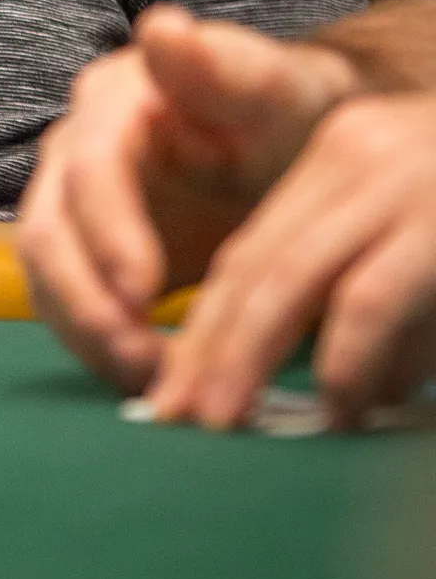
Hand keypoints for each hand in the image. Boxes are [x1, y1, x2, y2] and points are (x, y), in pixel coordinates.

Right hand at [17, 4, 353, 388]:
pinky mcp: (81, 250)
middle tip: (145, 363)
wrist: (283, 148)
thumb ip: (224, 64)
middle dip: (87, 302)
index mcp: (115, 100)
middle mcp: (74, 147)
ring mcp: (69, 200)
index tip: (145, 294)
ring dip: (86, 334)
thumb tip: (164, 28)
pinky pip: (64, 303)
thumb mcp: (274, 85)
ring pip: (45, 274)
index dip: (109, 233)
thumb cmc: (285, 114)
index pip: (92, 169)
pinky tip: (149, 377)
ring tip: (151, 381)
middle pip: (48, 230)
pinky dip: (96, 346)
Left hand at [149, 92, 435, 427]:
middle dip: (208, 351)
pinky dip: (345, 358)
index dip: (203, 327)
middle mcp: (360, 153)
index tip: (168, 395)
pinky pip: (371, 294)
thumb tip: (335, 393)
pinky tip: (339, 407)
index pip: (248, 250)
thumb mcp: (421, 234)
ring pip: (293, 277)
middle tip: (176, 425)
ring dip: (250, 357)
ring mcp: (406, 179)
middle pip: (254, 264)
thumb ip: (369, 289)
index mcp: (341, 156)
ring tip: (230, 425)